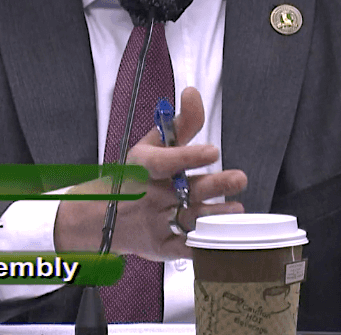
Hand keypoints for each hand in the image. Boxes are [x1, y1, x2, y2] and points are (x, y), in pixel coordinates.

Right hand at [55, 86, 246, 259]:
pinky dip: (204, 243)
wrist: (102, 217)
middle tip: (238, 178)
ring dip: (217, 214)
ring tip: (236, 207)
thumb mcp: (152, 145)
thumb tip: (193, 92)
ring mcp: (154, 222)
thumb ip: (180, 123)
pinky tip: (223, 234)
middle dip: (215, 185)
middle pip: (186, 191)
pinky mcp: (161, 246)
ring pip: (190, 219)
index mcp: (143, 166)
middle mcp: (149, 195)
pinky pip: (186, 247)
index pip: (165, 161)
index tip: (212, 151)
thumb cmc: (134, 176)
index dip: (188, 156)